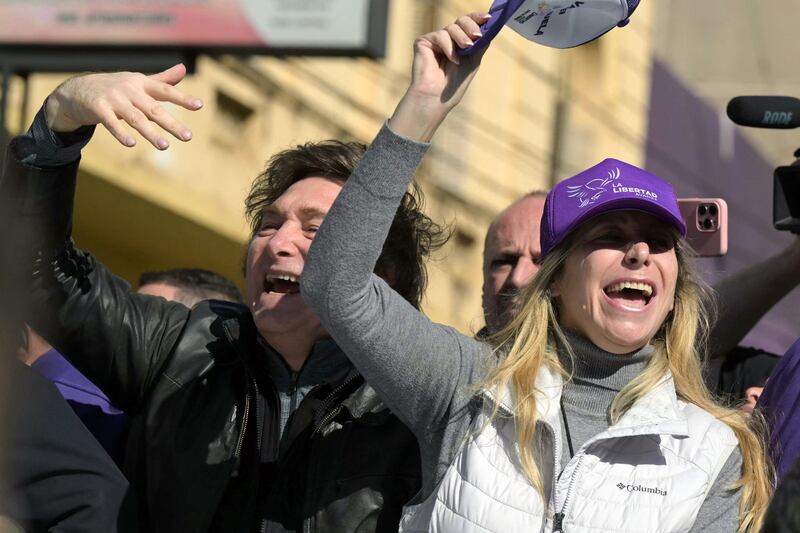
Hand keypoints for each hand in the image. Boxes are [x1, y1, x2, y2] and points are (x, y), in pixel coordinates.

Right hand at [45, 64, 201, 149]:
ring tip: (164, 146)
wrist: (77, 90)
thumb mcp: (138, 82)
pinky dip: (121, 133)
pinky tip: (131, 144)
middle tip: (188, 137)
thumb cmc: (115, 88)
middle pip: (154, 109)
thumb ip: (162, 80)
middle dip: (171, 123)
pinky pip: (111, 123)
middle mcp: (129, 90)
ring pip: (136, 118)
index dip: (182, 98)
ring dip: (150, 133)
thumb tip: (183, 69)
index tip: (199, 105)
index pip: (165, 90)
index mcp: (141, 83)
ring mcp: (113, 99)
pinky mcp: (98, 109)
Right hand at [390, 12, 490, 141]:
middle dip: (471, 26)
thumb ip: (480, 44)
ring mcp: (435, 41)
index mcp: (458, 43)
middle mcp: (447, 39)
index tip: (488, 18)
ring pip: (452, 28)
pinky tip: (452, 60)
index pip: (467, 24)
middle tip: (476, 36)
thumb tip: (490, 26)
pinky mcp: (423, 43)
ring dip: (461, 38)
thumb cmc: (454, 84)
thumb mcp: (473, 61)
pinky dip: (448, 47)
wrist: (438, 98)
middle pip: (460, 21)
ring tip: (464, 50)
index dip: (477, 18)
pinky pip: (440, 36)